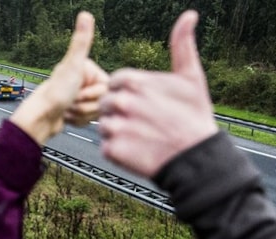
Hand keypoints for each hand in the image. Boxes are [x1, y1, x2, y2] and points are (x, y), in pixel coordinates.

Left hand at [11, 12, 106, 145]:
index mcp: (86, 69)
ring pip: (95, 111)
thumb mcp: (72, 66)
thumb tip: (85, 15)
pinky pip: (88, 120)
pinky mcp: (75, 110)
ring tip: (67, 109)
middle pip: (102, 99)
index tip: (79, 92)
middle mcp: (82, 80)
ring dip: (81, 114)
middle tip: (71, 102)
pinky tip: (66, 116)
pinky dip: (78, 121)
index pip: (107, 86)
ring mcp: (79, 96)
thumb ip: (81, 41)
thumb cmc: (53, 94)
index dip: (95, 94)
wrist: (40, 120)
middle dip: (87, 105)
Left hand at [98, 11, 217, 177]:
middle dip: (121, 112)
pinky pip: (106, 147)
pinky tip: (138, 150)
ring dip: (119, 132)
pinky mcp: (112, 150)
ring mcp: (115, 126)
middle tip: (144, 122)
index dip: (128, 93)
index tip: (144, 103)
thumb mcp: (191, 77)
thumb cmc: (195, 118)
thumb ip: (182, 46)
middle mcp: (121, 102)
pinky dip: (119, 151)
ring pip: (105, 125)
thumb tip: (188, 16)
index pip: (115, 83)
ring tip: (143, 136)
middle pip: (106, 104)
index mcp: (134, 82)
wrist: (196, 158)